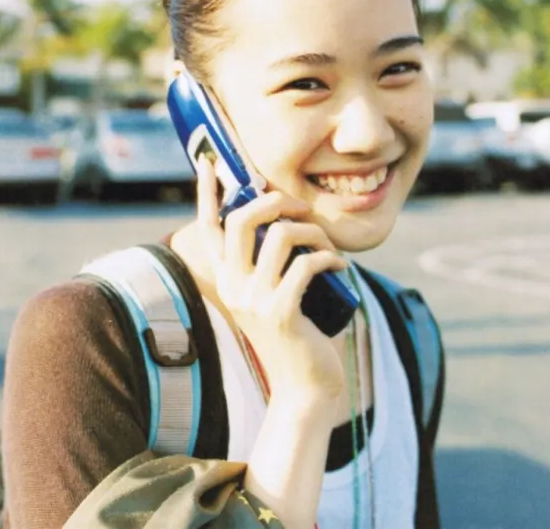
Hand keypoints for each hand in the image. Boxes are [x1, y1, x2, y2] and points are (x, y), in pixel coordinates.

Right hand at [195, 157, 347, 400]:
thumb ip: (270, 266)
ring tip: (329, 246)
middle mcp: (233, 287)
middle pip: (242, 218)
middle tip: (302, 207)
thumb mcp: (274, 296)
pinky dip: (331, 257)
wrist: (305, 386)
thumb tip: (285, 221)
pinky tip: (342, 267)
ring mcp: (255, 300)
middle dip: (277, 200)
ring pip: (282, 235)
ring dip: (315, 231)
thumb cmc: (299, 335)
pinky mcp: (282, 312)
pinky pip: (308, 263)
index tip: (211, 163)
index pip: (208, 228)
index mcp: (227, 280)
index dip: (207, 192)